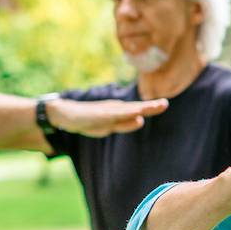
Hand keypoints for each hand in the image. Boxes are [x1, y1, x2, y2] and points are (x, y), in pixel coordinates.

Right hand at [50, 98, 168, 137]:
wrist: (65, 114)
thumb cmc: (89, 120)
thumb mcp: (109, 126)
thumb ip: (124, 124)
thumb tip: (140, 120)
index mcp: (120, 111)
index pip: (138, 110)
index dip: (151, 107)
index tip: (164, 104)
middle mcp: (116, 108)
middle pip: (136, 107)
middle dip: (151, 107)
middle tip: (165, 103)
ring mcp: (107, 110)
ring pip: (128, 110)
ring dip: (142, 108)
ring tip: (155, 106)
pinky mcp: (99, 115)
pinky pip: (114, 115)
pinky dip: (126, 114)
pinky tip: (135, 112)